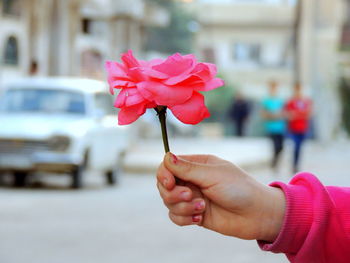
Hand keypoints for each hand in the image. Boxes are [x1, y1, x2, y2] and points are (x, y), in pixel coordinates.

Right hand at [156, 153, 285, 241]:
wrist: (257, 214)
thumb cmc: (239, 189)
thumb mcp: (212, 175)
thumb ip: (187, 169)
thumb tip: (166, 156)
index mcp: (196, 165)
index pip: (168, 165)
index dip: (164, 174)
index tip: (170, 183)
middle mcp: (192, 180)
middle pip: (164, 185)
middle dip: (173, 193)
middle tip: (190, 195)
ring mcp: (192, 198)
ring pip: (169, 202)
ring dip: (183, 207)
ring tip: (201, 208)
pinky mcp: (194, 214)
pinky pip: (176, 217)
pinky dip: (185, 219)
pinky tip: (200, 218)